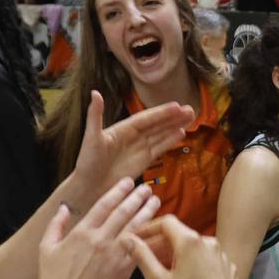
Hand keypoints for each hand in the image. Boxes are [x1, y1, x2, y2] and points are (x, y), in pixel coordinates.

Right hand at [39, 178, 161, 278]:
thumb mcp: (45, 249)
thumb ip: (55, 226)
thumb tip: (63, 209)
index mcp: (81, 232)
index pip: (104, 205)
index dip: (117, 191)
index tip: (127, 182)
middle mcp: (99, 240)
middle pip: (122, 212)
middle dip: (136, 198)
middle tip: (146, 189)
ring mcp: (113, 255)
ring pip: (134, 228)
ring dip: (146, 212)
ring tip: (155, 201)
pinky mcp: (123, 270)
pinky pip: (140, 249)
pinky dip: (149, 237)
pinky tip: (156, 229)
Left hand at [69, 91, 194, 196]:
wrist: (89, 186)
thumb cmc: (87, 161)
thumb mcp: (91, 137)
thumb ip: (95, 115)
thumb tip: (95, 93)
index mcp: (123, 128)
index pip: (146, 118)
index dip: (161, 112)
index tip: (176, 106)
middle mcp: (133, 136)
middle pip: (157, 124)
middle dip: (173, 117)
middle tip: (191, 110)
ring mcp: (139, 148)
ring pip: (161, 134)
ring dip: (175, 126)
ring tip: (191, 118)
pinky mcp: (143, 161)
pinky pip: (159, 148)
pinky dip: (170, 141)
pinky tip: (181, 133)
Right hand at [130, 215, 240, 278]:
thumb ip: (141, 256)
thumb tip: (126, 239)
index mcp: (191, 241)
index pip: (166, 222)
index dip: (148, 228)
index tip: (136, 238)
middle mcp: (209, 242)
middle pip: (180, 234)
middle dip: (160, 243)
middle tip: (144, 256)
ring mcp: (222, 255)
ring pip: (194, 247)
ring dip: (176, 253)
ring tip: (163, 269)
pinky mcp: (229, 267)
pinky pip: (207, 258)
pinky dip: (193, 262)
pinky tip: (186, 278)